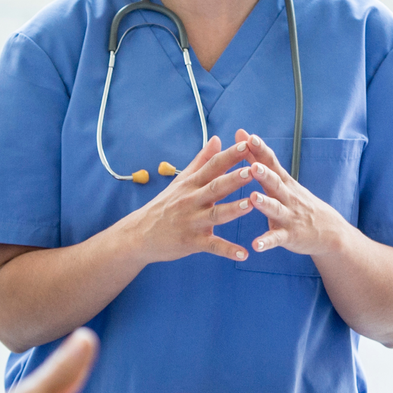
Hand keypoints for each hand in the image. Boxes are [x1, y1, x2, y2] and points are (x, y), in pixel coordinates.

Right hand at [113, 136, 259, 263]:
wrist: (139, 234)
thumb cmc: (164, 205)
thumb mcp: (182, 181)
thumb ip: (201, 160)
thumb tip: (216, 138)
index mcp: (192, 184)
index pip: (213, 166)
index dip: (229, 155)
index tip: (246, 144)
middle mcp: (192, 200)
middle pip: (215, 187)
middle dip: (234, 178)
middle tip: (252, 170)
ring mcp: (192, 222)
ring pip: (215, 214)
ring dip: (233, 209)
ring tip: (251, 204)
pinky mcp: (191, 242)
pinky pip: (212, 246)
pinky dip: (228, 250)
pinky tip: (244, 254)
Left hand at [240, 131, 351, 257]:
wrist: (330, 231)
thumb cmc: (298, 202)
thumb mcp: (282, 180)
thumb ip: (259, 159)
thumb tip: (242, 134)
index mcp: (283, 182)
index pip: (271, 162)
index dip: (260, 150)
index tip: (248, 137)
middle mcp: (287, 196)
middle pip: (275, 183)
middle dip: (264, 174)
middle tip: (253, 166)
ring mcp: (289, 216)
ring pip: (276, 209)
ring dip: (265, 204)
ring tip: (253, 198)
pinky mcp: (289, 236)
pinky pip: (276, 239)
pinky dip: (266, 242)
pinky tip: (255, 245)